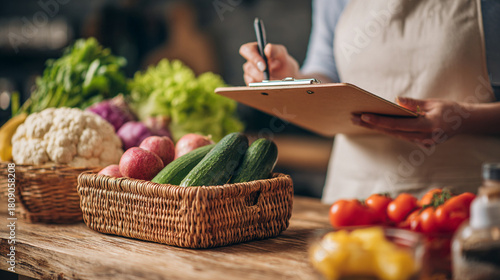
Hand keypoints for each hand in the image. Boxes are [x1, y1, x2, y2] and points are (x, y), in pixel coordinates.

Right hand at [239, 42, 299, 84]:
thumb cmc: (284, 63)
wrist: (288, 79)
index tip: (263, 67)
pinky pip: (252, 87)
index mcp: (256, 50)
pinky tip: (266, 88)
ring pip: (250, 78)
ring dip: (262, 82)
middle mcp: (250, 62)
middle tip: (268, 78)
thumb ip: (275, 50)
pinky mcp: (252, 85)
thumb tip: (268, 47)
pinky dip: (259, 88)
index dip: (253, 58)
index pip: (247, 50)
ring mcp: (250, 74)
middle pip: (248, 67)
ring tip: (272, 83)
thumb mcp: (282, 55)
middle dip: (259, 74)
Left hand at [351, 97, 470, 144]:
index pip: (397, 125)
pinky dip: (386, 130)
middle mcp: (423, 138)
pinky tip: (373, 124)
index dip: (379, 121)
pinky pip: (400, 136)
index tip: (363, 115)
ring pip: (394, 135)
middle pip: (391, 132)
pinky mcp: (420, 143)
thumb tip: (396, 100)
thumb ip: (414, 104)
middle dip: (371, 124)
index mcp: (428, 127)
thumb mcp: (434, 103)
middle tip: (352, 118)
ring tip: (358, 120)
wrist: (467, 123)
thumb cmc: (450, 109)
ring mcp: (422, 142)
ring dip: (376, 127)